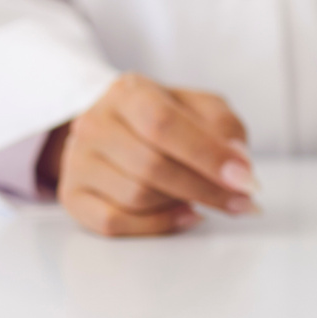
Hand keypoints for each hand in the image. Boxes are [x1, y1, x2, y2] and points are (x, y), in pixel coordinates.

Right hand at [51, 73, 256, 236]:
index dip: (207, 154)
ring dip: (183, 203)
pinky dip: (157, 225)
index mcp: (128, 92)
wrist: (116, 127)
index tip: (245, 178)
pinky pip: (114, 223)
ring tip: (208, 198)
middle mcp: (94, 123)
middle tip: (242, 200)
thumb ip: (224, 126)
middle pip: (151, 166)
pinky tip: (186, 214)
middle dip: (206, 188)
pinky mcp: (71, 196)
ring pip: (135, 197)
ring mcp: (76, 161)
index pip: (163, 124)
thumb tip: (237, 161)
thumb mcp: (200, 107)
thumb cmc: (167, 118)